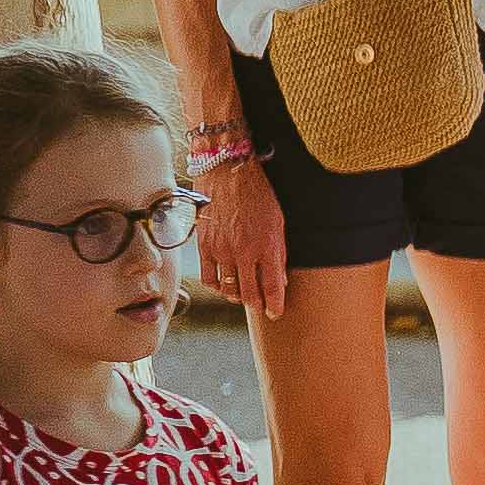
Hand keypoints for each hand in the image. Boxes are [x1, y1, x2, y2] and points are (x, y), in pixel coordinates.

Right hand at [196, 157, 289, 316]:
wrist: (227, 172)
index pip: (272, 287)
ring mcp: (222, 250)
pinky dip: (217, 286)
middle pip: (249, 293)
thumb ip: (279, 252)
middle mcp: (244, 252)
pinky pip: (208, 277)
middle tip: (261, 308)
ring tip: (244, 296)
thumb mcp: (278, 222)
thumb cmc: (257, 193)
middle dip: (257, 305)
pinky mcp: (205, 246)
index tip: (276, 313)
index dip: (275, 304)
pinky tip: (223, 286)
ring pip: (229, 288)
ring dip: (237, 296)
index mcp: (267, 246)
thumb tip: (279, 279)